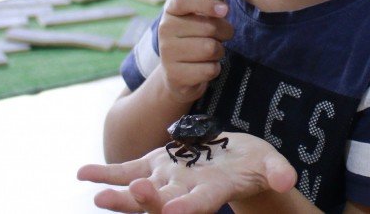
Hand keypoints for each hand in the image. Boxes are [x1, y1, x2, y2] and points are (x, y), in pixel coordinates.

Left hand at [78, 132, 297, 213]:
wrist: (235, 161)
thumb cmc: (257, 164)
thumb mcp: (270, 164)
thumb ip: (276, 172)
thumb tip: (286, 180)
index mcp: (212, 192)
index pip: (199, 204)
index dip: (187, 209)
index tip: (172, 213)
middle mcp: (185, 192)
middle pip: (163, 203)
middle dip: (147, 202)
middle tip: (133, 193)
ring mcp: (167, 180)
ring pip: (140, 192)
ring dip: (120, 197)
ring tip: (98, 196)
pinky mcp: (155, 165)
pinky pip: (127, 171)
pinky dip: (106, 174)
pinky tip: (83, 173)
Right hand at [158, 0, 233, 103]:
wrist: (178, 73)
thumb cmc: (194, 38)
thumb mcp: (200, 17)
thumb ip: (209, 1)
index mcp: (172, 10)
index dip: (206, 3)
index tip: (224, 9)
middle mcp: (165, 29)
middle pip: (209, 26)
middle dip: (224, 33)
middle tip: (218, 38)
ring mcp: (167, 53)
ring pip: (211, 48)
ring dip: (219, 52)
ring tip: (210, 54)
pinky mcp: (175, 75)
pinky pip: (209, 69)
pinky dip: (214, 69)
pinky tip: (204, 68)